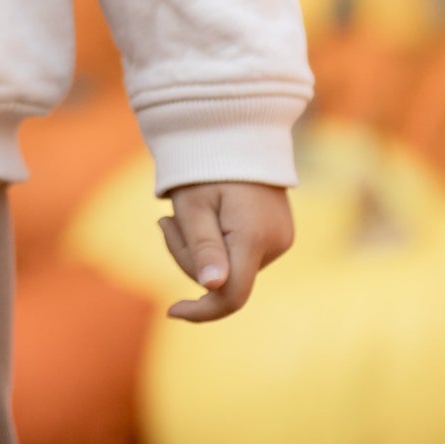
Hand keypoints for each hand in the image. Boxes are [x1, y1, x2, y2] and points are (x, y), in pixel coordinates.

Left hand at [158, 179, 293, 320]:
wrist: (235, 132)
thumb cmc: (207, 165)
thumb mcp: (194, 204)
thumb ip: (203, 246)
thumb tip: (213, 288)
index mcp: (254, 237)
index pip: (232, 296)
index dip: (202, 310)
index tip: (171, 311)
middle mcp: (275, 244)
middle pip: (224, 279)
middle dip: (187, 257)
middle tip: (165, 220)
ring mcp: (280, 240)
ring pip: (229, 268)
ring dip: (198, 248)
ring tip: (182, 211)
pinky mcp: (276, 235)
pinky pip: (239, 255)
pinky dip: (215, 242)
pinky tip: (203, 214)